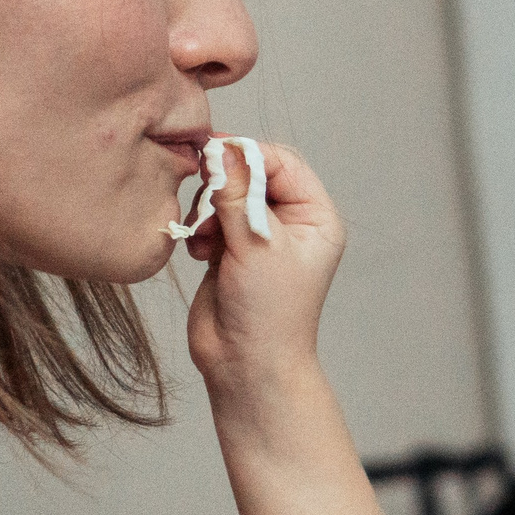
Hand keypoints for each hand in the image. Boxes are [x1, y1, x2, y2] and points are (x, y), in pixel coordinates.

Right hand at [183, 139, 347, 410]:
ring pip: (227, 196)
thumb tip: (220, 150)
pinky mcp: (232, 251)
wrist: (246, 364)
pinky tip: (199, 252)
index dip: (248, 154)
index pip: (282, 162)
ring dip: (209, 210)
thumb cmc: (269, 311)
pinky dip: (200, 228)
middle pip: (253, 174)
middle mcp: (291, 223)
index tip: (214, 153)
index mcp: (315, 216)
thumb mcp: (256, 244)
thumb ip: (235, 194)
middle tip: (205, 198)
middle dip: (225, 184)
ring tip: (205, 238)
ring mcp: (260, 236)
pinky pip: (211, 219)